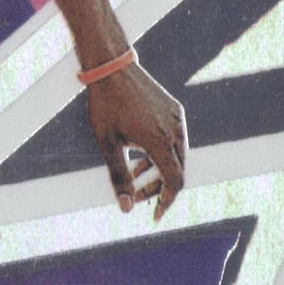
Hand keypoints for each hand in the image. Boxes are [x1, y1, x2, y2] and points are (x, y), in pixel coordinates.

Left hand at [86, 62, 186, 221]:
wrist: (112, 68)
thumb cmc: (105, 106)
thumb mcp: (107, 145)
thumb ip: (119, 177)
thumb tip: (126, 208)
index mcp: (160, 141)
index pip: (175, 182)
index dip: (166, 202)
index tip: (156, 216)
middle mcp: (175, 130)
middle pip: (178, 171)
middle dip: (159, 188)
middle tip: (137, 196)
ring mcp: (177, 118)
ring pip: (177, 155)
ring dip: (159, 170)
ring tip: (135, 176)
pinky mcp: (175, 109)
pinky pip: (175, 138)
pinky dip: (162, 152)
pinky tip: (141, 154)